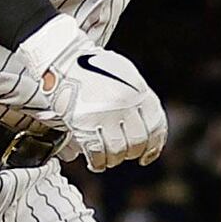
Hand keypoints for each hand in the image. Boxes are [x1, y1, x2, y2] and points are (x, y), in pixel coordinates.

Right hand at [54, 43, 167, 170]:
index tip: (148, 156)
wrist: (64, 59)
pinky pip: (97, 153)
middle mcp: (124, 103)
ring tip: (109, 159)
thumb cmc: (93, 68)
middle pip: (138, 141)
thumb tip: (147, 130)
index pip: (156, 126)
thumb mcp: (124, 76)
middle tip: (125, 154)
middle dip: (132, 153)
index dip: (154, 146)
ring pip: (118, 151)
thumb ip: (137, 99)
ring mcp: (105, 114)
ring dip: (114, 160)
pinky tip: (96, 162)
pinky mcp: (84, 123)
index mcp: (138, 90)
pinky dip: (98, 162)